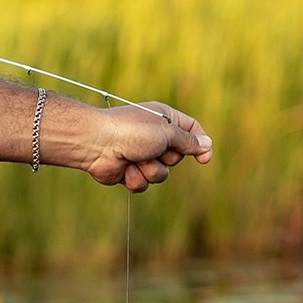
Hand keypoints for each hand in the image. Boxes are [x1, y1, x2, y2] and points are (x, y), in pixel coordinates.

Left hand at [86, 102, 212, 191]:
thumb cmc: (131, 131)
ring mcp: (140, 155)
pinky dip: (135, 178)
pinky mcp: (129, 172)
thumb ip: (188, 141)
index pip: (192, 130)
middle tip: (152, 149)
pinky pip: (144, 184)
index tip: (204, 158)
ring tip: (135, 159)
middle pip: (178, 156)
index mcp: (164, 119)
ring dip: (151, 170)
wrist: (95, 143)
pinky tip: (124, 168)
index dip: (200, 144)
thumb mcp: (166, 131)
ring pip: (162, 174)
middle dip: (168, 158)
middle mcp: (154, 137)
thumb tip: (206, 144)